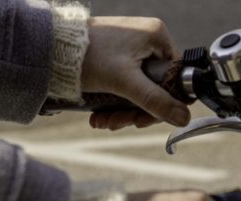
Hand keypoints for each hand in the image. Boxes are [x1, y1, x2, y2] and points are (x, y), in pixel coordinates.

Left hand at [78, 16, 190, 130]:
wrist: (56, 48)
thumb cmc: (90, 57)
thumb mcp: (126, 83)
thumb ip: (155, 101)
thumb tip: (184, 117)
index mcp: (158, 37)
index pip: (173, 79)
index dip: (161, 105)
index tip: (140, 121)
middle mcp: (149, 40)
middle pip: (154, 88)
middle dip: (134, 112)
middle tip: (115, 123)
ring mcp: (133, 48)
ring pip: (138, 91)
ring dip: (121, 112)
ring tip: (101, 121)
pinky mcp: (118, 57)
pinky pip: (125, 86)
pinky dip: (113, 103)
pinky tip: (98, 114)